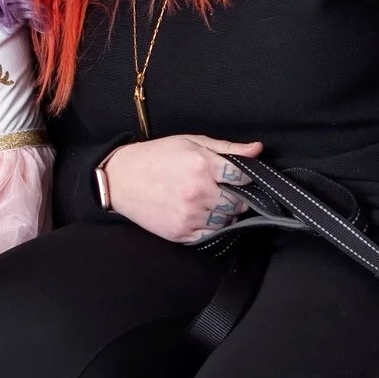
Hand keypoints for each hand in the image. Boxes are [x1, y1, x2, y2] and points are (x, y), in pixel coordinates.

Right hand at [101, 135, 262, 244]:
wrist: (121, 180)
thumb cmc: (156, 157)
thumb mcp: (191, 142)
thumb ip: (227, 148)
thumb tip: (258, 149)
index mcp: (201, 165)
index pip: (243, 177)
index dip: (245, 177)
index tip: (240, 177)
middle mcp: (197, 192)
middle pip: (238, 203)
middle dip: (236, 197)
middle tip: (222, 189)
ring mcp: (189, 215)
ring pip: (225, 221)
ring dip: (223, 213)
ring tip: (207, 200)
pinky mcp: (181, 233)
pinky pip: (209, 234)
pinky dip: (209, 226)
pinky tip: (197, 212)